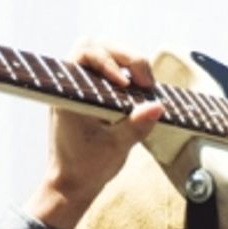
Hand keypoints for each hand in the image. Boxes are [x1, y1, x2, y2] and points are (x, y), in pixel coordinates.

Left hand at [25, 41, 164, 228]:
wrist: (72, 184)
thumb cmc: (86, 168)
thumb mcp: (115, 148)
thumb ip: (136, 126)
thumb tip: (158, 106)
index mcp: (69, 93)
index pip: (84, 52)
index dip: (108, 60)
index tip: (125, 84)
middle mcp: (72, 84)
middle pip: (98, 44)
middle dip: (126, 56)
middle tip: (145, 84)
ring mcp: (83, 86)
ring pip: (105, 53)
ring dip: (129, 63)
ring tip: (145, 87)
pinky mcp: (94, 93)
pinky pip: (110, 70)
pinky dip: (127, 74)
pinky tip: (140, 92)